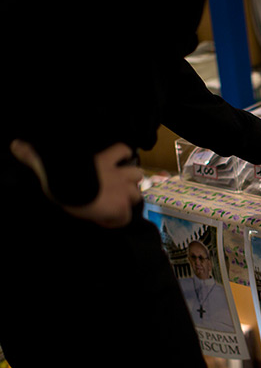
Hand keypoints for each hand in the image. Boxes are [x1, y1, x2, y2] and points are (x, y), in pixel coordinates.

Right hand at [11, 140, 142, 227]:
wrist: (69, 188)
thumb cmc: (59, 175)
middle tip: (118, 189)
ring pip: (137, 194)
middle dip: (130, 182)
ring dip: (128, 199)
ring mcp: (121, 191)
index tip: (116, 164)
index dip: (122, 157)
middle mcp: (117, 174)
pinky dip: (118, 220)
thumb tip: (15, 145)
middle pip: (137, 174)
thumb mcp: (49, 163)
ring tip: (115, 205)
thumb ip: (35, 155)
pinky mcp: (121, 207)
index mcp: (103, 160)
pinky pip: (126, 217)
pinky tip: (106, 222)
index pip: (123, 150)